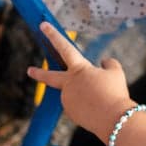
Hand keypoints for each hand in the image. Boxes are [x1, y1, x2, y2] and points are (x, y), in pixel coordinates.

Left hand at [26, 22, 134, 142]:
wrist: (113, 119)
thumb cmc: (115, 93)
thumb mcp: (116, 73)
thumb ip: (109, 64)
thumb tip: (104, 62)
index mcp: (78, 69)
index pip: (64, 47)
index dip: (54, 35)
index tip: (43, 26)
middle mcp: (68, 84)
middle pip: (50, 76)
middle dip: (38, 73)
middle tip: (29, 70)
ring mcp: (67, 100)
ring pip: (77, 95)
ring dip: (87, 97)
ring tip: (103, 101)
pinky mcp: (70, 113)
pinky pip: (80, 108)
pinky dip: (88, 108)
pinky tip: (98, 110)